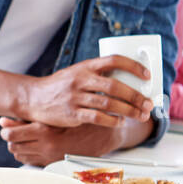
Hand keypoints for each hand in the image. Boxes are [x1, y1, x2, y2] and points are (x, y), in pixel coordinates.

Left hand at [0, 117, 126, 164]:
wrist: (104, 135)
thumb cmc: (82, 119)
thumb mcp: (57, 114)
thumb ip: (30, 117)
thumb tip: (3, 121)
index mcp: (46, 132)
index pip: (12, 134)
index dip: (5, 129)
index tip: (5, 124)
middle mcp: (45, 147)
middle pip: (13, 145)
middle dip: (10, 137)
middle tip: (11, 129)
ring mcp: (48, 158)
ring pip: (19, 154)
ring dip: (18, 145)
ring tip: (22, 136)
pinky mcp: (52, 164)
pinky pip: (29, 161)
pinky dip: (26, 153)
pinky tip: (31, 144)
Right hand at [24, 56, 153, 128]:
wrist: (34, 98)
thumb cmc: (60, 86)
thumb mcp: (77, 73)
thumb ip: (97, 75)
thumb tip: (127, 81)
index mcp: (85, 66)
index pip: (113, 60)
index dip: (133, 67)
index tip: (147, 75)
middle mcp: (81, 80)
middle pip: (114, 86)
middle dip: (135, 96)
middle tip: (148, 103)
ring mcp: (76, 98)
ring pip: (109, 104)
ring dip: (129, 111)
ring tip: (140, 115)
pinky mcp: (72, 114)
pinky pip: (97, 118)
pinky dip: (112, 121)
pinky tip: (121, 122)